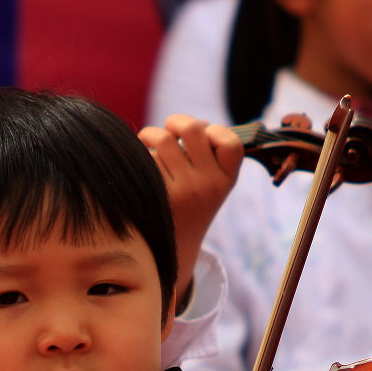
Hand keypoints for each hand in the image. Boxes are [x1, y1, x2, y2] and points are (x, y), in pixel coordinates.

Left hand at [139, 115, 242, 311]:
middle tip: (170, 132)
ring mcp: (183, 192)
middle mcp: (209, 186)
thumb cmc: (191, 203)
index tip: (203, 138)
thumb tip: (194, 123)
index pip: (230, 142)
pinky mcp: (158, 196)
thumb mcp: (213, 184)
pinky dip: (141, 155)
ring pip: (162, 139)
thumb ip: (209, 153)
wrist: (173, 248)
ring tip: (151, 146)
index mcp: (227, 180)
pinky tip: (142, 167)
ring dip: (151, 136)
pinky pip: (145, 158)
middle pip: (192, 129)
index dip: (214, 130)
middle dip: (176, 122)